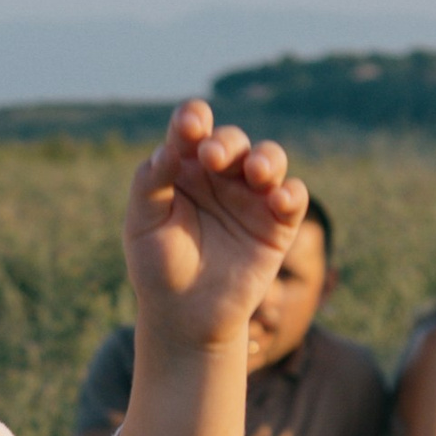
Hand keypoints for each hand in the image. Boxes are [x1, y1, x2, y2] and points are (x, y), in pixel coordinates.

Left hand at [124, 102, 305, 356]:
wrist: (185, 317)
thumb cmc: (158, 267)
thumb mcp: (142, 225)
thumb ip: (150, 184)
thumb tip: (168, 149)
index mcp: (185, 167)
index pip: (192, 129)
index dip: (193, 118)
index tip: (190, 127)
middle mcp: (220, 176)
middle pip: (231, 141)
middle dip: (226, 143)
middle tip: (213, 158)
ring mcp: (251, 197)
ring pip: (269, 159)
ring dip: (266, 158)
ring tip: (256, 172)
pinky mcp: (277, 224)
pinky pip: (293, 197)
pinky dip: (291, 193)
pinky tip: (279, 200)